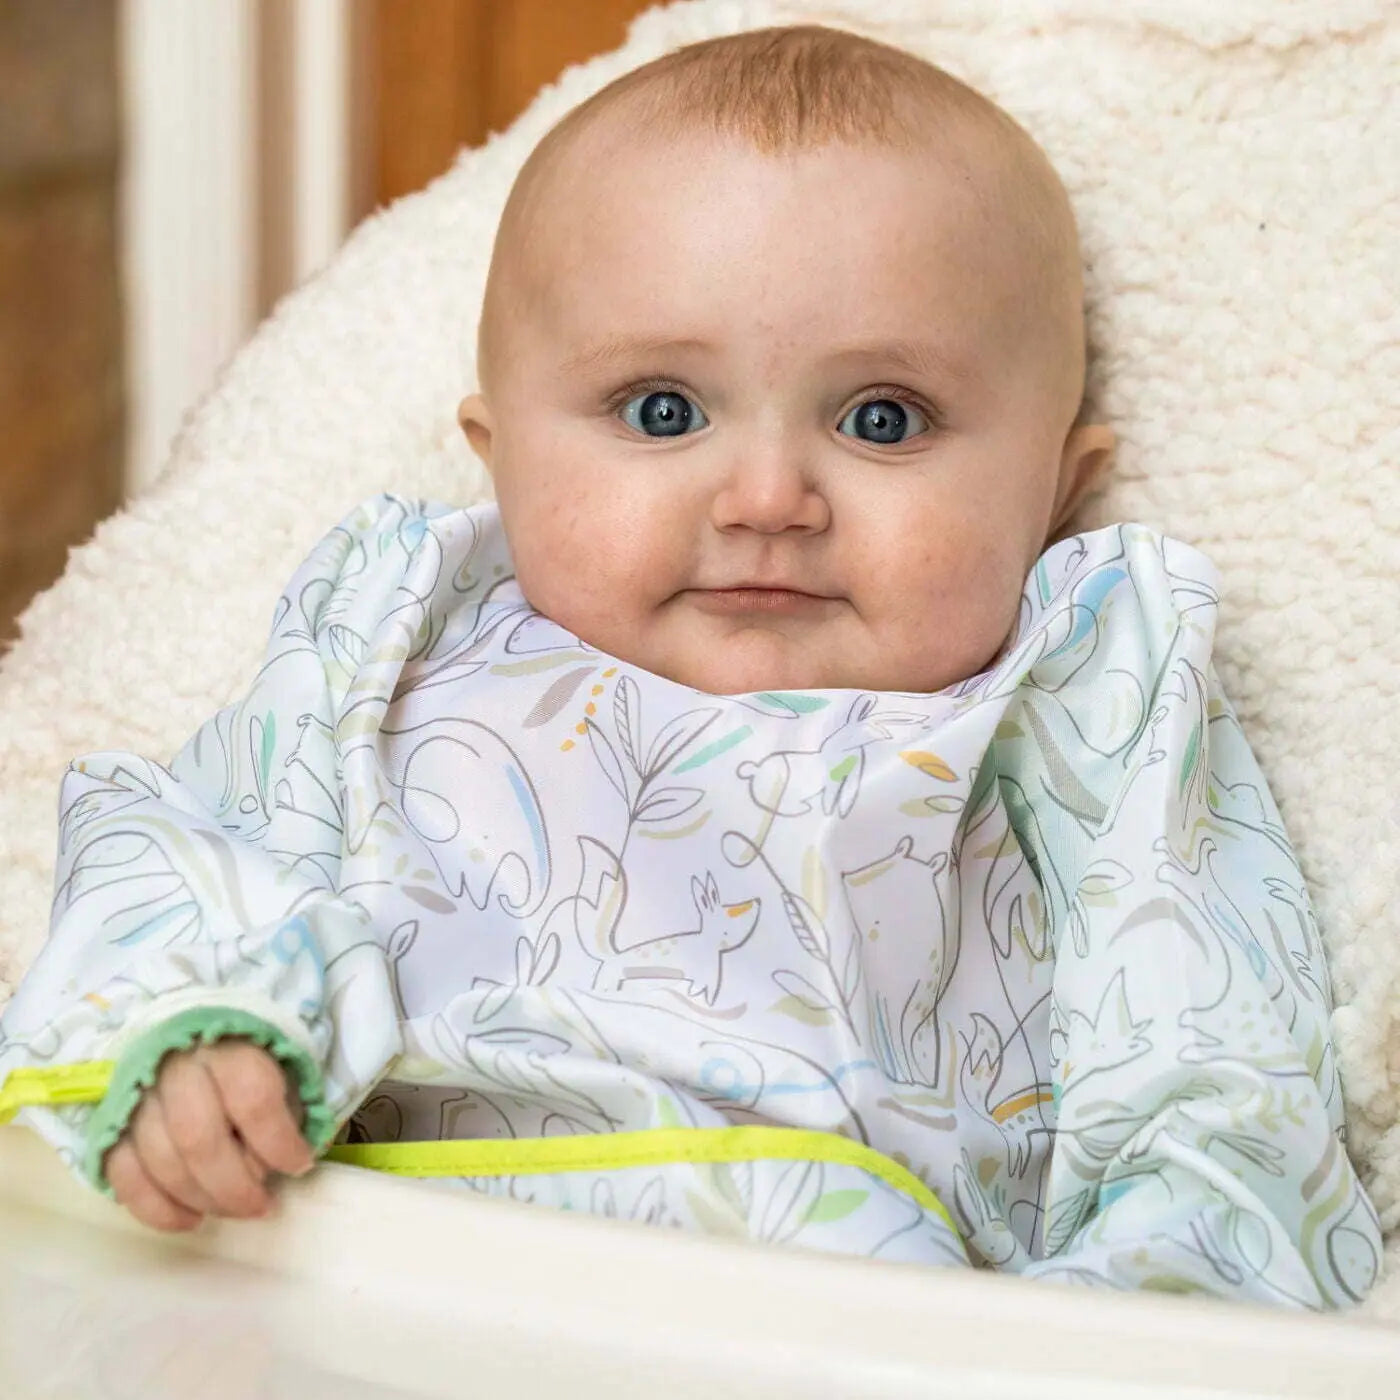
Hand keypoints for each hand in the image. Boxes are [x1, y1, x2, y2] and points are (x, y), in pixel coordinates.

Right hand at [104, 1039, 314, 1231]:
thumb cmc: (247, 1068)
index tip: (299, 1165)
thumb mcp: (281, 1075)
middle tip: (261, 1207)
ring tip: (234, 1210)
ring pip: (161, 1162)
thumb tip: (275, 1166)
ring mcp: (135, 1098)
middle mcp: (175, 1068)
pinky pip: (124, 1176)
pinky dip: (156, 1209)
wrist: (191, 1048)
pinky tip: (190, 1220)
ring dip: (201, 1200)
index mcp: (227, 1048)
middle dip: (234, 1186)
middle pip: (198, 1138)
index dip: (277, 1142)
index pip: (252, 1098)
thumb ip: (283, 1113)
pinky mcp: (110, 1128)